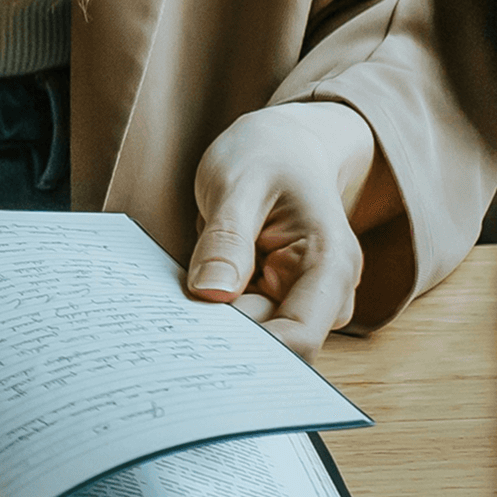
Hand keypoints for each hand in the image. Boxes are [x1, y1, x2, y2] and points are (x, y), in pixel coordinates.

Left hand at [186, 102, 382, 357]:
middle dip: (222, 339)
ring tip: (176, 296)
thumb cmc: (266, 156)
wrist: (284, 145)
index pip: (300, 336)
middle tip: (166, 320)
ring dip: (213, 326)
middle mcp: (325, 292)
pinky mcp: (275, 300)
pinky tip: (186, 296)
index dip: (250, 351)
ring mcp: (301, 299)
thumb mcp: (238, 183)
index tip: (194, 342)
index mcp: (330, 263)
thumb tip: (211, 294)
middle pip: (273, 346)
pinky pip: (241, 322)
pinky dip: (212, 315)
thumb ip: (226, 238)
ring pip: (254, 339)